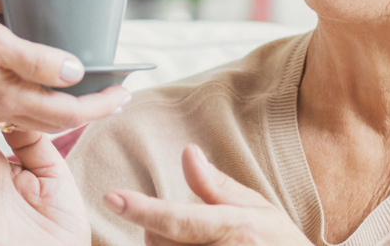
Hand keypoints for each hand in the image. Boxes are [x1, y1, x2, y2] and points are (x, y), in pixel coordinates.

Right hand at [0, 0, 130, 131]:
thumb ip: (36, 60)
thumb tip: (77, 73)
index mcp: (9, 98)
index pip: (69, 112)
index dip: (101, 104)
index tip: (125, 92)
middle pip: (56, 119)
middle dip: (90, 108)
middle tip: (116, 96)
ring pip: (34, 116)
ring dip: (65, 106)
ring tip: (85, 93)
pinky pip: (13, 108)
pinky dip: (38, 101)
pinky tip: (40, 87)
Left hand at [103, 145, 312, 245]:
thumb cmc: (277, 243)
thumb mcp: (257, 208)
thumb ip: (215, 185)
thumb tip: (188, 152)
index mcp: (234, 229)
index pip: (179, 220)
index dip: (143, 209)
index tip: (112, 197)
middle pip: (157, 242)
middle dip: (156, 228)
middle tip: (183, 225)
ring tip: (193, 243)